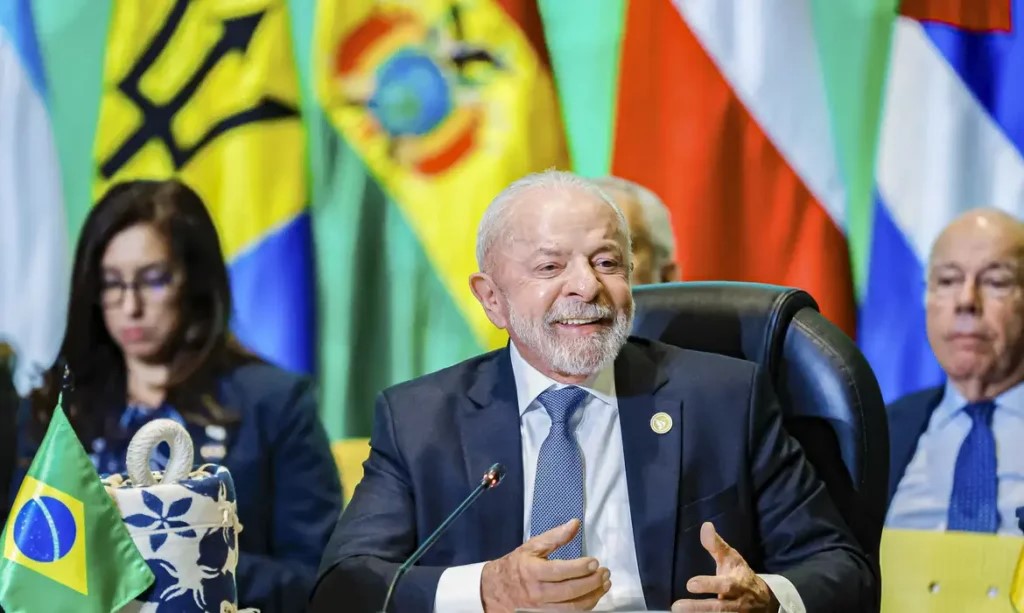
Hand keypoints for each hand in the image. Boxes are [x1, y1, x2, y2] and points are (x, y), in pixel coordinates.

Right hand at [481, 518, 610, 612]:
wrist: (495, 590)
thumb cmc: (516, 566)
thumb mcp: (532, 547)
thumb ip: (555, 536)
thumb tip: (575, 524)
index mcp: (533, 572)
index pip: (560, 572)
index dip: (580, 568)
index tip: (594, 561)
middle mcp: (538, 593)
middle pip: (570, 592)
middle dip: (592, 583)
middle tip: (605, 573)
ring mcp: (542, 608)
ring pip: (573, 608)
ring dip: (593, 597)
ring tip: (604, 584)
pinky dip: (585, 607)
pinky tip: (593, 596)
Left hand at [672, 522, 778, 612]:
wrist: (764, 600)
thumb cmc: (740, 575)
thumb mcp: (731, 558)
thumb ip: (716, 545)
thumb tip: (705, 526)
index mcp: (737, 584)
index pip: (724, 586)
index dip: (708, 585)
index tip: (690, 584)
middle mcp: (737, 603)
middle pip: (719, 608)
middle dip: (698, 608)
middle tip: (677, 606)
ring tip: (679, 612)